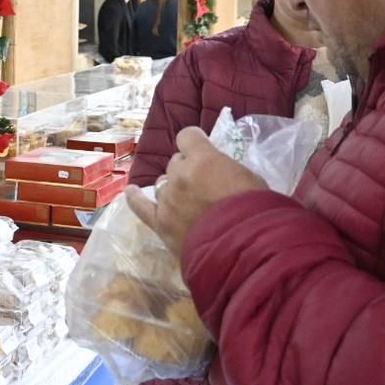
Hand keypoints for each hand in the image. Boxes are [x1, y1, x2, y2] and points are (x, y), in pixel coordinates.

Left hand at [126, 126, 265, 253]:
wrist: (243, 248)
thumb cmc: (255, 211)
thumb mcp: (249, 178)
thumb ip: (225, 169)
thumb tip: (216, 172)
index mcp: (202, 159)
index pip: (188, 136)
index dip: (194, 141)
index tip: (201, 147)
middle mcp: (179, 175)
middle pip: (175, 163)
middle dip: (187, 169)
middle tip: (204, 185)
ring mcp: (167, 199)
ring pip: (163, 184)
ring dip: (174, 188)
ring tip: (188, 200)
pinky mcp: (160, 223)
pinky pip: (141, 207)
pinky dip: (135, 199)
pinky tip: (130, 192)